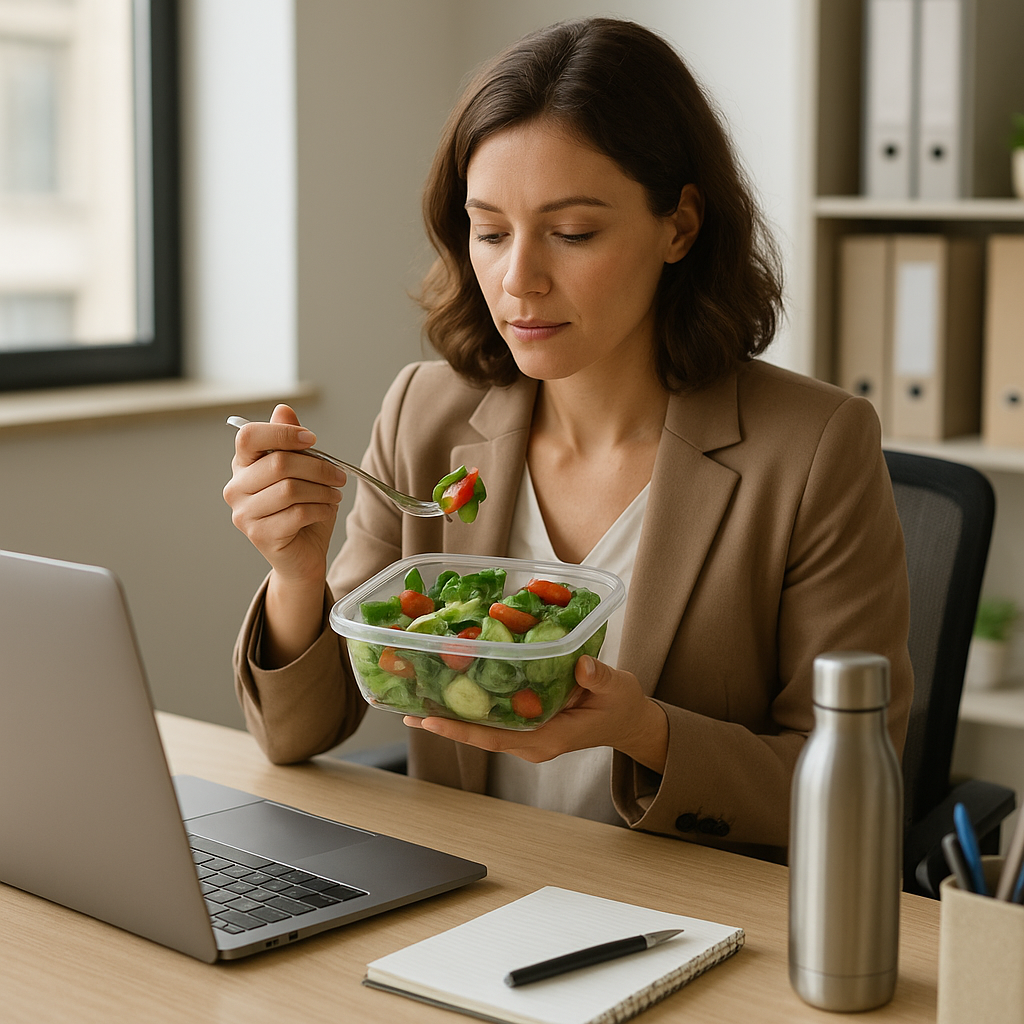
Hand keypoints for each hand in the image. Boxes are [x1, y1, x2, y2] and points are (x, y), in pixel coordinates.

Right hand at [223, 404, 343, 584]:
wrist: (302, 555)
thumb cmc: (302, 510)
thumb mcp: (301, 471)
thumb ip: (290, 441)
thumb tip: (283, 409)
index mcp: (243, 465)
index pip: (249, 436)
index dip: (282, 433)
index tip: (312, 440)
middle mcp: (235, 488)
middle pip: (278, 463)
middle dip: (318, 467)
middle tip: (338, 476)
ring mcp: (244, 514)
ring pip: (290, 489)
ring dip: (322, 490)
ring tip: (334, 494)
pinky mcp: (259, 535)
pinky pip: (297, 514)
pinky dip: (320, 510)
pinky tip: (326, 510)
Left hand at [404, 656, 668, 772]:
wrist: (628, 720)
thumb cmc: (622, 706)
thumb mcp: (616, 689)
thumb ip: (599, 677)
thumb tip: (581, 665)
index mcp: (549, 738)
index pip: (496, 737)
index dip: (462, 730)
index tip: (431, 722)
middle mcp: (532, 742)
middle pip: (480, 735)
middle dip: (445, 724)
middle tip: (409, 710)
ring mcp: (528, 736)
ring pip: (483, 729)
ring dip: (453, 717)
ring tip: (418, 702)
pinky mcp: (528, 726)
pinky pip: (494, 720)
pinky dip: (472, 708)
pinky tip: (452, 693)